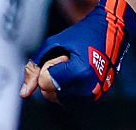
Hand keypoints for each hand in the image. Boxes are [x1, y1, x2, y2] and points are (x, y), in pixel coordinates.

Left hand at [21, 0, 135, 105]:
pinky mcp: (96, 98)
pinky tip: (77, 75)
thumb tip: (24, 92)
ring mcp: (94, 95)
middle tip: (68, 60)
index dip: (48, 66)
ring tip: (74, 67)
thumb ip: (34, 67)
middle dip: (52, 76)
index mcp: (78, 72)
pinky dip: (67, 89)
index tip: (63, 55)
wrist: (111, 33)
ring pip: (58, 99)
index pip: (44, 82)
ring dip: (59, 83)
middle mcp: (87, 88)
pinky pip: (69, 101)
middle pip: (49, 93)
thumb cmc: (82, 34)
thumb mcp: (52, 44)